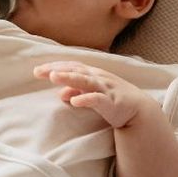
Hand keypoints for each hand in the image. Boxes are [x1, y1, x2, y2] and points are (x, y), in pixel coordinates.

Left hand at [33, 60, 151, 128]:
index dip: (55, 66)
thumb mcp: (93, 93)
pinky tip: (74, 100)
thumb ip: (77, 90)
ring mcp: (106, 89)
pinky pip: (98, 99)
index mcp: (93, 74)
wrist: (139, 110)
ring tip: (54, 77)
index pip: (72, 66)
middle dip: (58, 70)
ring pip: (86, 81)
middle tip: (39, 71)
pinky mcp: (112, 103)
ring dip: (69, 78)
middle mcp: (99, 78)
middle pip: (76, 70)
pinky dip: (86, 99)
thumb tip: (60, 93)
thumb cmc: (114, 99)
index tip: (38, 70)